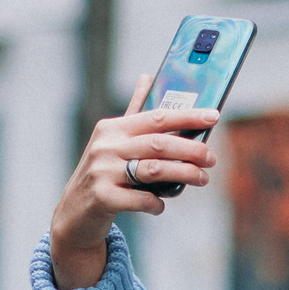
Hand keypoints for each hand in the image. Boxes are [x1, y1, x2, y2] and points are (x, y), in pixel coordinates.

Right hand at [47, 71, 221, 289]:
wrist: (74, 213)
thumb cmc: (102, 173)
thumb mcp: (113, 140)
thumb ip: (133, 111)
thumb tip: (148, 76)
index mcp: (112, 128)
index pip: (157, 117)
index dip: (188, 117)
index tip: (213, 116)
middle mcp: (106, 147)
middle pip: (159, 144)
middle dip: (192, 150)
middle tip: (212, 159)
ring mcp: (102, 172)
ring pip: (154, 170)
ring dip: (183, 175)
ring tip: (201, 179)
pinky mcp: (103, 198)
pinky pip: (140, 199)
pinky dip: (156, 203)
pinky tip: (161, 205)